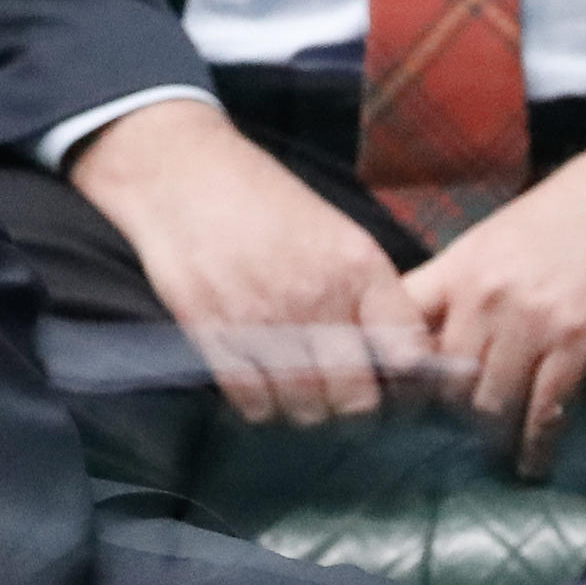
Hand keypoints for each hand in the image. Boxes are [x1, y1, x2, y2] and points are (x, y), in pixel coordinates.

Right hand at [68, 99, 427, 424]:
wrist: (180, 175)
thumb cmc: (261, 199)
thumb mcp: (334, 230)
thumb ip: (367, 289)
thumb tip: (397, 354)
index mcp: (357, 266)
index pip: (406, 354)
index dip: (406, 382)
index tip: (392, 385)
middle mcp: (316, 297)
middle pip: (356, 398)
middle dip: (352, 407)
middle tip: (340, 398)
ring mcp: (263, 320)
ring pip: (304, 407)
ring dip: (305, 409)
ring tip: (298, 390)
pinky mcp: (214, 335)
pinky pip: (252, 402)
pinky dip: (261, 406)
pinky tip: (261, 385)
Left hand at [401, 116, 585, 473]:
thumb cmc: (570, 208)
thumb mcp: (496, 235)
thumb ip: (461, 284)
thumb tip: (433, 338)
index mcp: (457, 268)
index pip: (400, 333)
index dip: (395, 377)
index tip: (400, 408)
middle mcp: (484, 298)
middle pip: (444, 384)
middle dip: (446, 422)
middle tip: (452, 448)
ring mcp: (531, 322)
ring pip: (491, 406)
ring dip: (491, 440)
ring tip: (493, 460)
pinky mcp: (580, 340)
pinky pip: (546, 410)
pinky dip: (537, 445)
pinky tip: (533, 464)